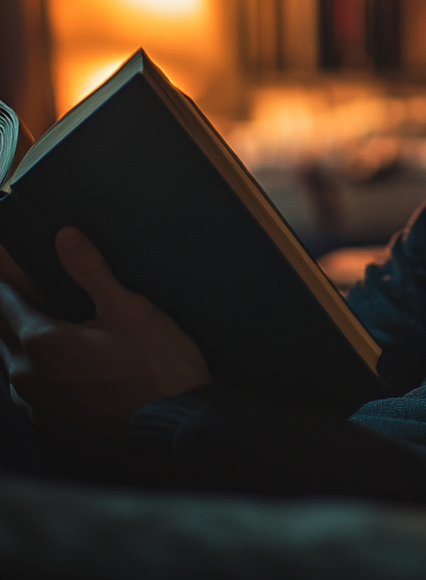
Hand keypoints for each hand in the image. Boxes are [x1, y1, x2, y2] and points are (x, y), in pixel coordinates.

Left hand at [0, 227, 210, 439]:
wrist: (173, 422)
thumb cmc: (156, 365)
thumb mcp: (128, 308)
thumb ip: (91, 271)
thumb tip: (65, 237)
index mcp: (42, 342)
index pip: (5, 300)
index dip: (4, 276)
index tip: (1, 256)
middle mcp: (27, 376)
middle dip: (5, 309)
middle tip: (18, 290)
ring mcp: (36, 404)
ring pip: (9, 364)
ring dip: (14, 341)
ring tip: (31, 323)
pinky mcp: (50, 423)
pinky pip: (23, 389)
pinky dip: (28, 369)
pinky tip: (48, 362)